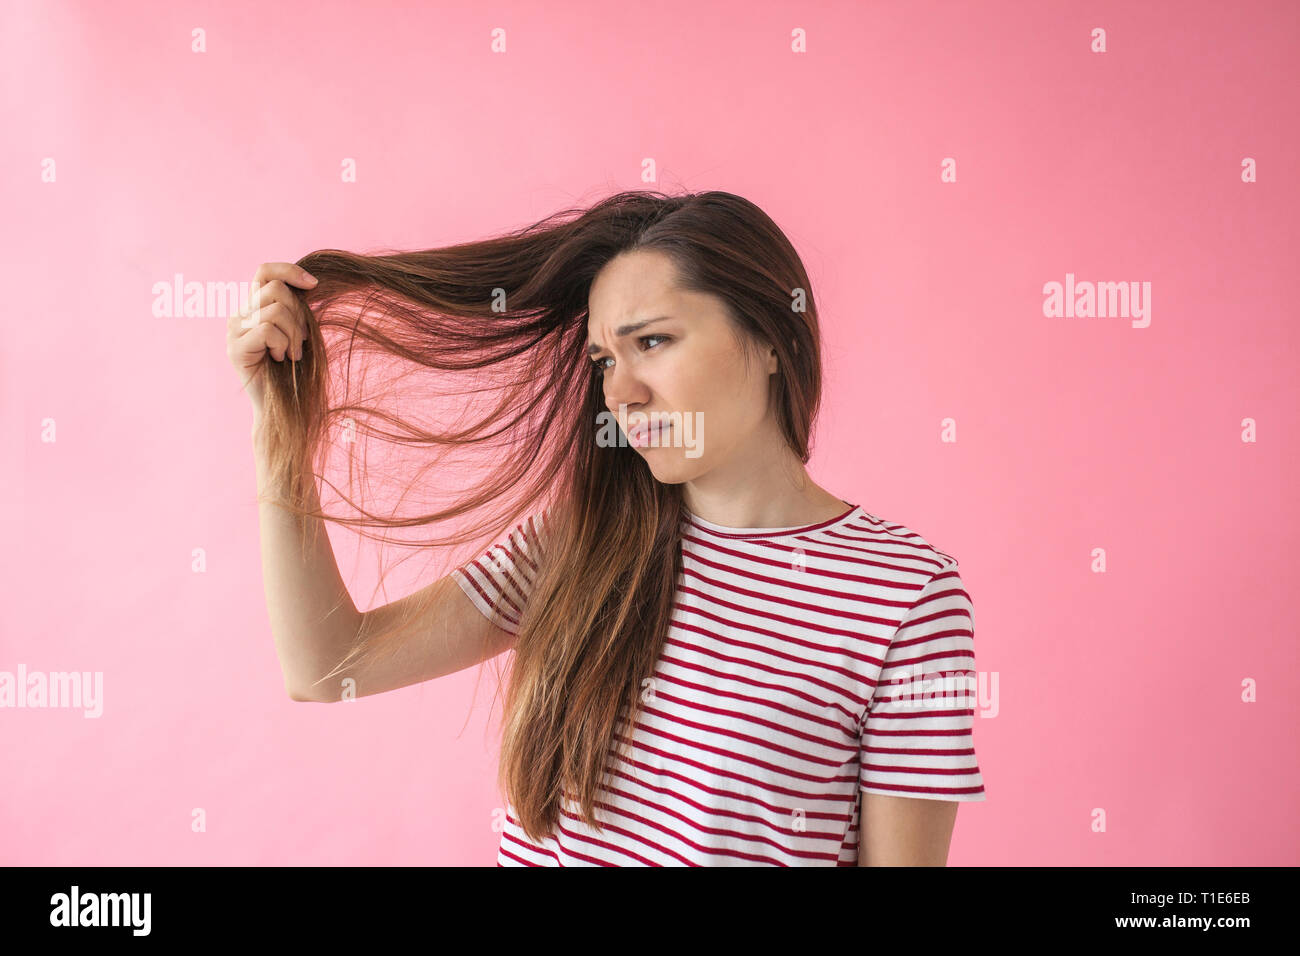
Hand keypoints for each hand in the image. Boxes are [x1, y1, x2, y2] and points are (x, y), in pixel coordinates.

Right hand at [226, 261, 317, 412]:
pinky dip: (282, 345)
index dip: (289, 271)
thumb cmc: (295, 370)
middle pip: (275, 289)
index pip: (265, 272)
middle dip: (298, 314)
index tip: (314, 285)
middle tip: (302, 341)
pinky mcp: (235, 348)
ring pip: (274, 310)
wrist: (283, 406)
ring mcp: (234, 330)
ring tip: (292, 354)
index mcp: (255, 307)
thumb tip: (311, 283)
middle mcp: (240, 314)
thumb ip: (297, 309)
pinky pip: (267, 330)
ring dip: (293, 334)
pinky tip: (280, 360)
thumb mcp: (300, 332)